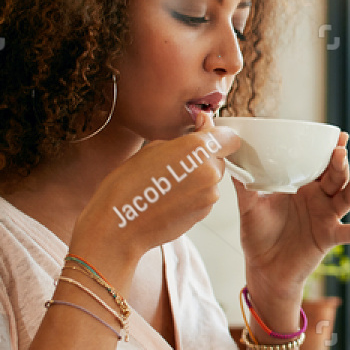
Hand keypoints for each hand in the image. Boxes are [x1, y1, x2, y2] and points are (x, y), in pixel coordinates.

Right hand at [73, 122, 242, 262]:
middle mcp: (210, 172)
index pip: (229, 137)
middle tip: (174, 161)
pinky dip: (192, 194)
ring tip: (167, 182)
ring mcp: (209, 195)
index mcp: (198, 149)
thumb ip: (188, 136)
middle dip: (203, 157)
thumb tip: (206, 124)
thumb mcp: (154, 147)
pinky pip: (204, 196)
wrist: (120, 225)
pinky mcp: (204, 213)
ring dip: (197, 176)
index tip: (203, 133)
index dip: (217, 134)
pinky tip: (169, 198)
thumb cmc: (128, 184)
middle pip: (219, 158)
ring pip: (211, 178)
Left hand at [215, 114, 349, 299]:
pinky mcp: (329, 237)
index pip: (318, 163)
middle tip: (341, 148)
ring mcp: (326, 217)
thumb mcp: (249, 207)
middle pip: (335, 175)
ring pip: (347, 197)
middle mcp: (318, 199)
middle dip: (339, 161)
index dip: (327, 149)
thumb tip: (230, 158)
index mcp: (302, 187)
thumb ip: (245, 185)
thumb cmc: (258, 236)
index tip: (337, 134)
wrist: (263, 269)